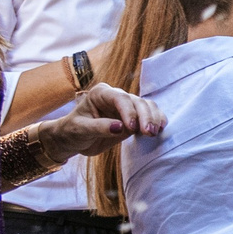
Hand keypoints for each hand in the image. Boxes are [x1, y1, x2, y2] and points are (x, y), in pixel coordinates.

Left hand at [37, 83, 165, 161]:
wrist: (74, 140)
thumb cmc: (73, 131)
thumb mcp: (80, 130)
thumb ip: (99, 127)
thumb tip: (120, 128)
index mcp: (101, 94)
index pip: (120, 98)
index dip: (129, 112)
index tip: (132, 128)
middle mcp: (116, 97)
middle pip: (137, 102)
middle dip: (145, 117)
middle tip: (148, 133)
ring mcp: (126, 107)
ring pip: (147, 106)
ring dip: (153, 118)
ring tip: (153, 133)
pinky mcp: (134, 118)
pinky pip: (150, 115)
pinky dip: (157, 121)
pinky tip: (160, 129)